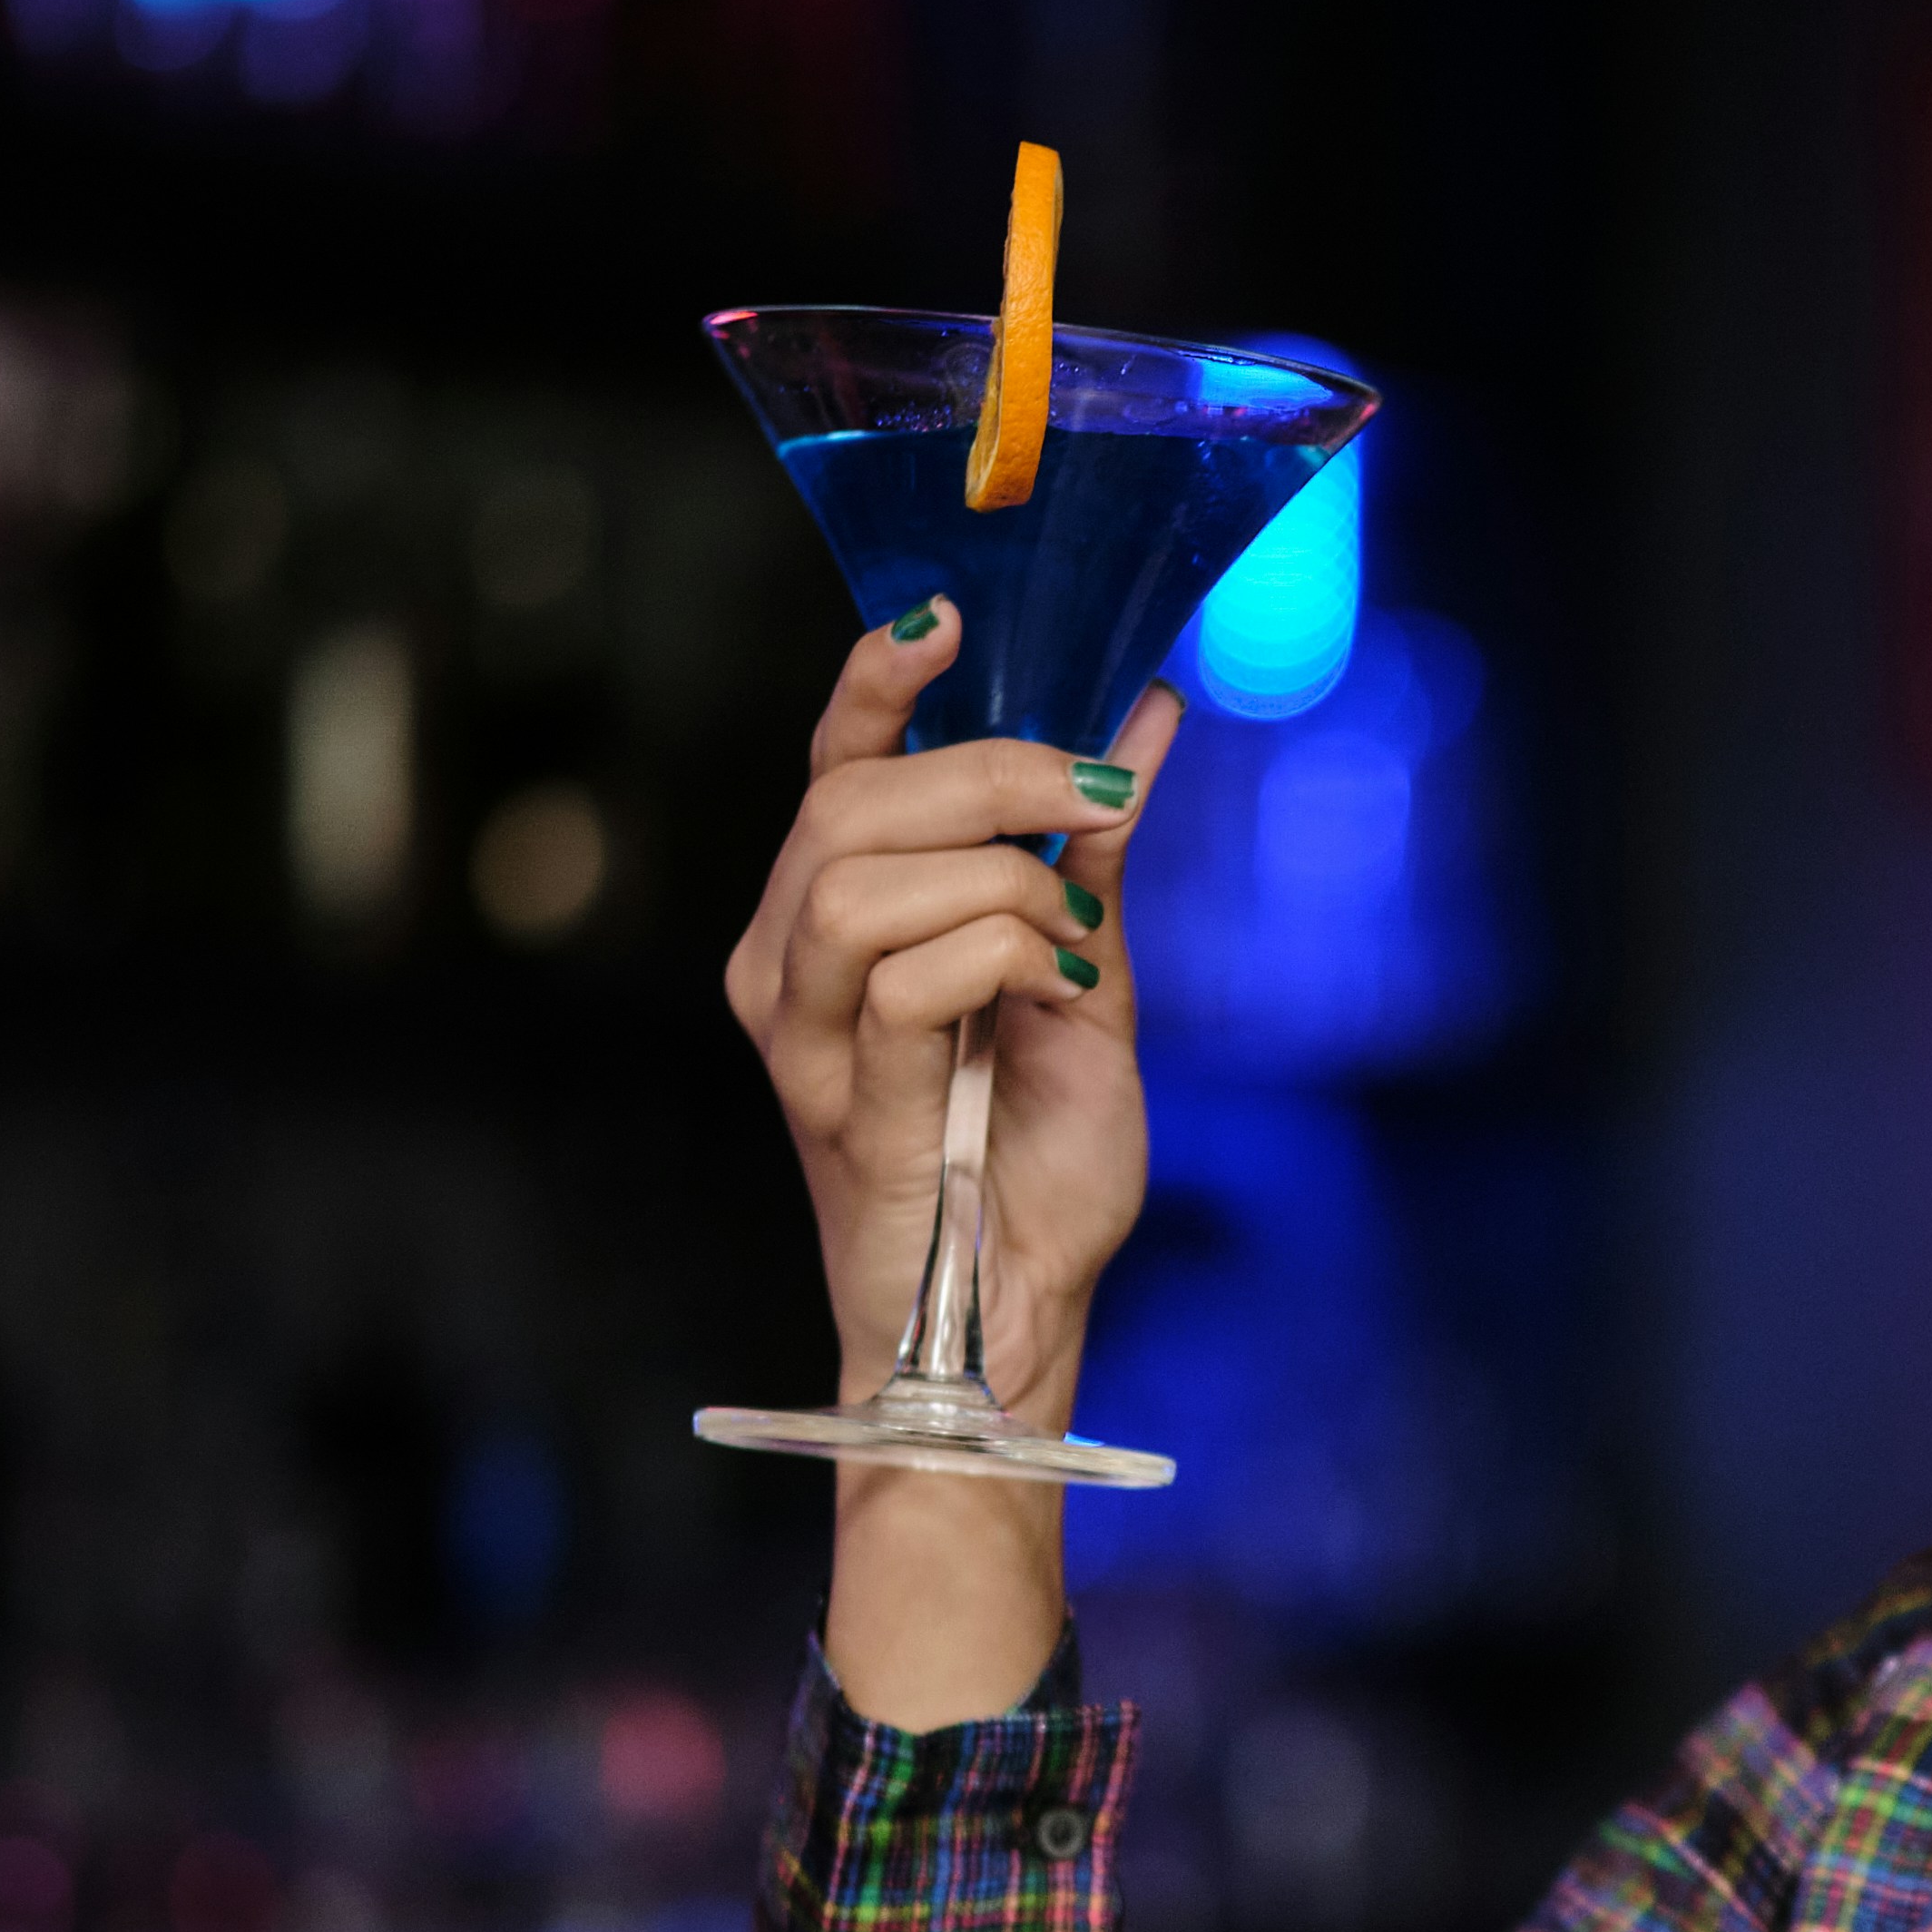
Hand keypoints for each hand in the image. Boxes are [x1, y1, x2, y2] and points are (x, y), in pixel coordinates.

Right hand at [721, 604, 1184, 1725]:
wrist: (1026, 1315)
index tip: (945, 616)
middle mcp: (790, 963)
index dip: (874, 682)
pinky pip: (900, 981)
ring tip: (1069, 945)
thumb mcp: (1090, 982)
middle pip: (847, 800)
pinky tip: (1053, 994)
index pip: (832, 766)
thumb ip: (1092, 856)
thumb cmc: (1038, 1167)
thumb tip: (1142, 721)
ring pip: (858, 876)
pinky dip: (997, 959)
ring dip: (995, 881)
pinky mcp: (832, 1101)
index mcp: (839, 919)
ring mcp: (801, 1033)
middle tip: (1091, 798)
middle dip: (985, 772)